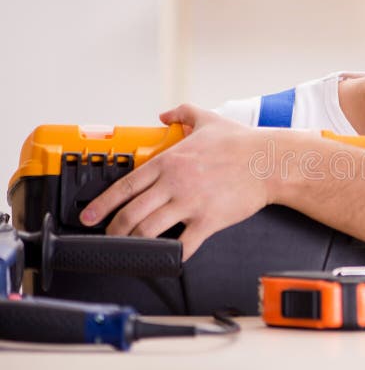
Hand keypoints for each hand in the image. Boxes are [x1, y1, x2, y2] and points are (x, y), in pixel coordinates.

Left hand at [79, 104, 273, 259]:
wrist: (269, 161)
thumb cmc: (243, 143)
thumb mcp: (208, 119)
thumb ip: (181, 112)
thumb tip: (163, 114)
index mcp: (170, 160)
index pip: (125, 185)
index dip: (102, 204)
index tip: (91, 216)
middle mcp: (175, 183)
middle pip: (131, 213)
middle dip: (114, 229)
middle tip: (109, 236)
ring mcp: (190, 203)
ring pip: (149, 230)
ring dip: (135, 242)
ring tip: (132, 247)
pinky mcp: (208, 220)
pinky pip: (183, 244)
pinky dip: (171, 254)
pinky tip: (167, 257)